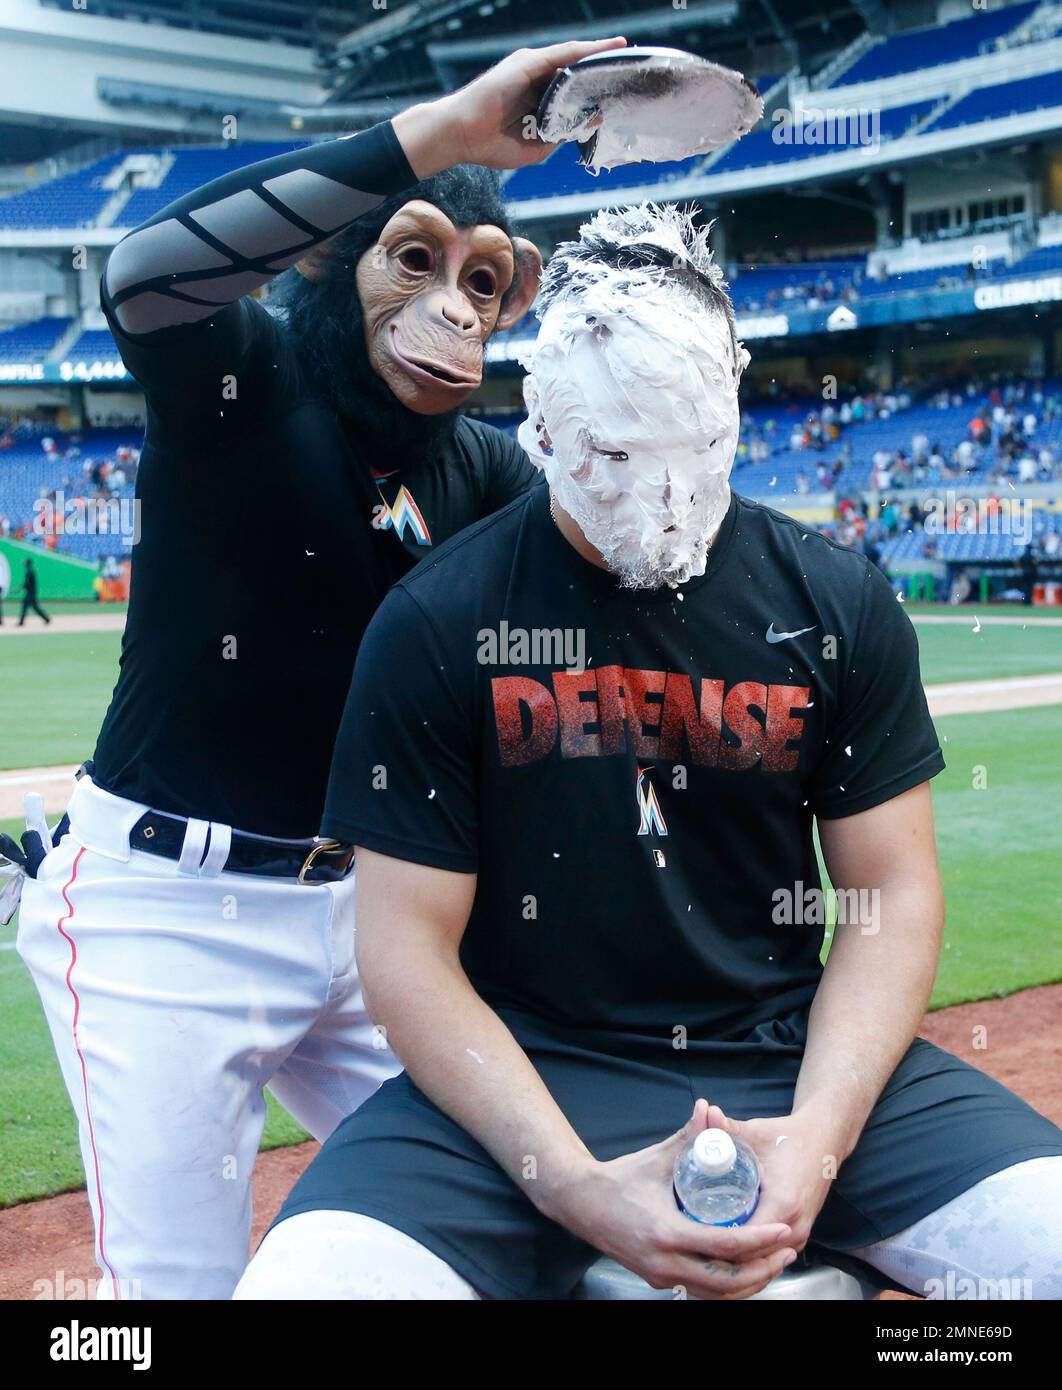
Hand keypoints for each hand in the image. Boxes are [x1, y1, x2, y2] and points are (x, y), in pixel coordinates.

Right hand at [394, 38, 626, 178]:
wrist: (462, 135)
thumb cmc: (491, 145)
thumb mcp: (536, 148)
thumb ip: (560, 135)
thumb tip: (589, 123)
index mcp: (537, 97)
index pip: (572, 87)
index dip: (594, 85)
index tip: (617, 85)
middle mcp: (535, 78)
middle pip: (575, 68)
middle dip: (601, 65)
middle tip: (629, 62)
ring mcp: (530, 68)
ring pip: (572, 57)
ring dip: (597, 53)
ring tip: (623, 49)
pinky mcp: (526, 64)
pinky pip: (561, 55)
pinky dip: (582, 51)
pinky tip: (603, 48)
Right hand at [548, 1100, 797, 1299]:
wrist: (581, 1204)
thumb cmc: (619, 1179)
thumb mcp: (656, 1158)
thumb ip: (688, 1136)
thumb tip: (708, 1107)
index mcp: (668, 1233)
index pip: (725, 1246)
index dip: (759, 1239)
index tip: (783, 1229)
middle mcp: (665, 1264)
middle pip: (728, 1281)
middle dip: (764, 1268)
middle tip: (788, 1249)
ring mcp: (661, 1277)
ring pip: (716, 1294)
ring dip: (749, 1282)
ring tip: (773, 1261)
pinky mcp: (658, 1280)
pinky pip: (701, 1291)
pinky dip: (726, 1286)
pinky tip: (743, 1270)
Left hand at [705, 1103, 836, 1253]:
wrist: (824, 1142)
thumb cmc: (789, 1137)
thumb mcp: (757, 1131)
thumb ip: (728, 1127)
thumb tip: (704, 1112)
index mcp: (783, 1203)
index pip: (745, 1240)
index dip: (716, 1242)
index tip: (691, 1235)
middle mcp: (794, 1226)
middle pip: (751, 1259)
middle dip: (721, 1256)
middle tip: (691, 1246)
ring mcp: (800, 1235)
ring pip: (763, 1263)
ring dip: (736, 1261)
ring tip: (705, 1249)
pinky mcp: (800, 1236)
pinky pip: (772, 1257)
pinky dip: (751, 1258)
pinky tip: (728, 1247)